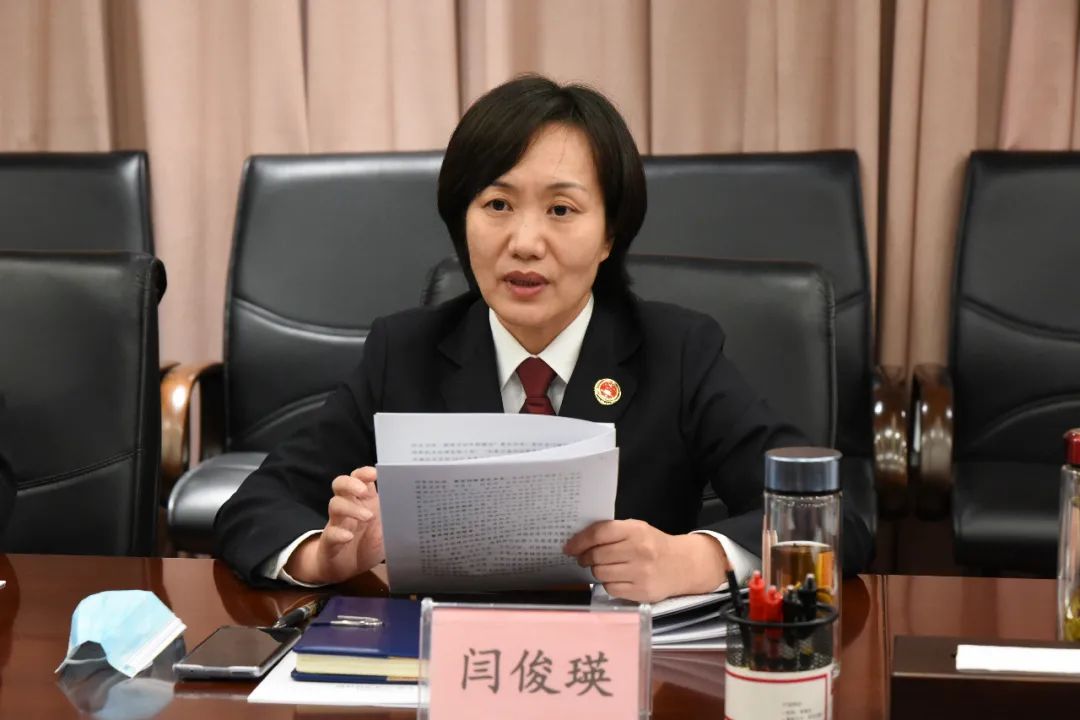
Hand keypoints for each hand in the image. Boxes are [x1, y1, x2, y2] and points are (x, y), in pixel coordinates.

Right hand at [284, 467, 384, 584]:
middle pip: (340, 484)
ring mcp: (338, 523)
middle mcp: (349, 507)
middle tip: (363, 491)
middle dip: (350, 483)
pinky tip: (349, 537)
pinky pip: (330, 532)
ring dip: (351, 508)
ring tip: (367, 518)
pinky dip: (339, 533)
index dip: (364, 473)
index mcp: (365, 501)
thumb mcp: (387, 531)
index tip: (374, 473)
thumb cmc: (369, 544)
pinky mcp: (329, 541)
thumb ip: (394, 520)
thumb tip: (413, 512)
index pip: (359, 478)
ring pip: (335, 505)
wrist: (349, 569)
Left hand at [564, 520, 727, 602]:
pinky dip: (609, 584)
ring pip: (601, 574)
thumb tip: (579, 542)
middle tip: (584, 558)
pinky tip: (618, 578)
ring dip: (597, 571)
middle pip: (597, 556)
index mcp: (636, 530)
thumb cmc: (654, 546)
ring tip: (605, 567)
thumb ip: (612, 532)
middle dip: (586, 558)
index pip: (599, 533)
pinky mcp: (642, 592)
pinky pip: (611, 589)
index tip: (569, 547)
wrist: (683, 565)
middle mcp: (639, 551)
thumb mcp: (637, 530)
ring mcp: (641, 573)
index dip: (580, 541)